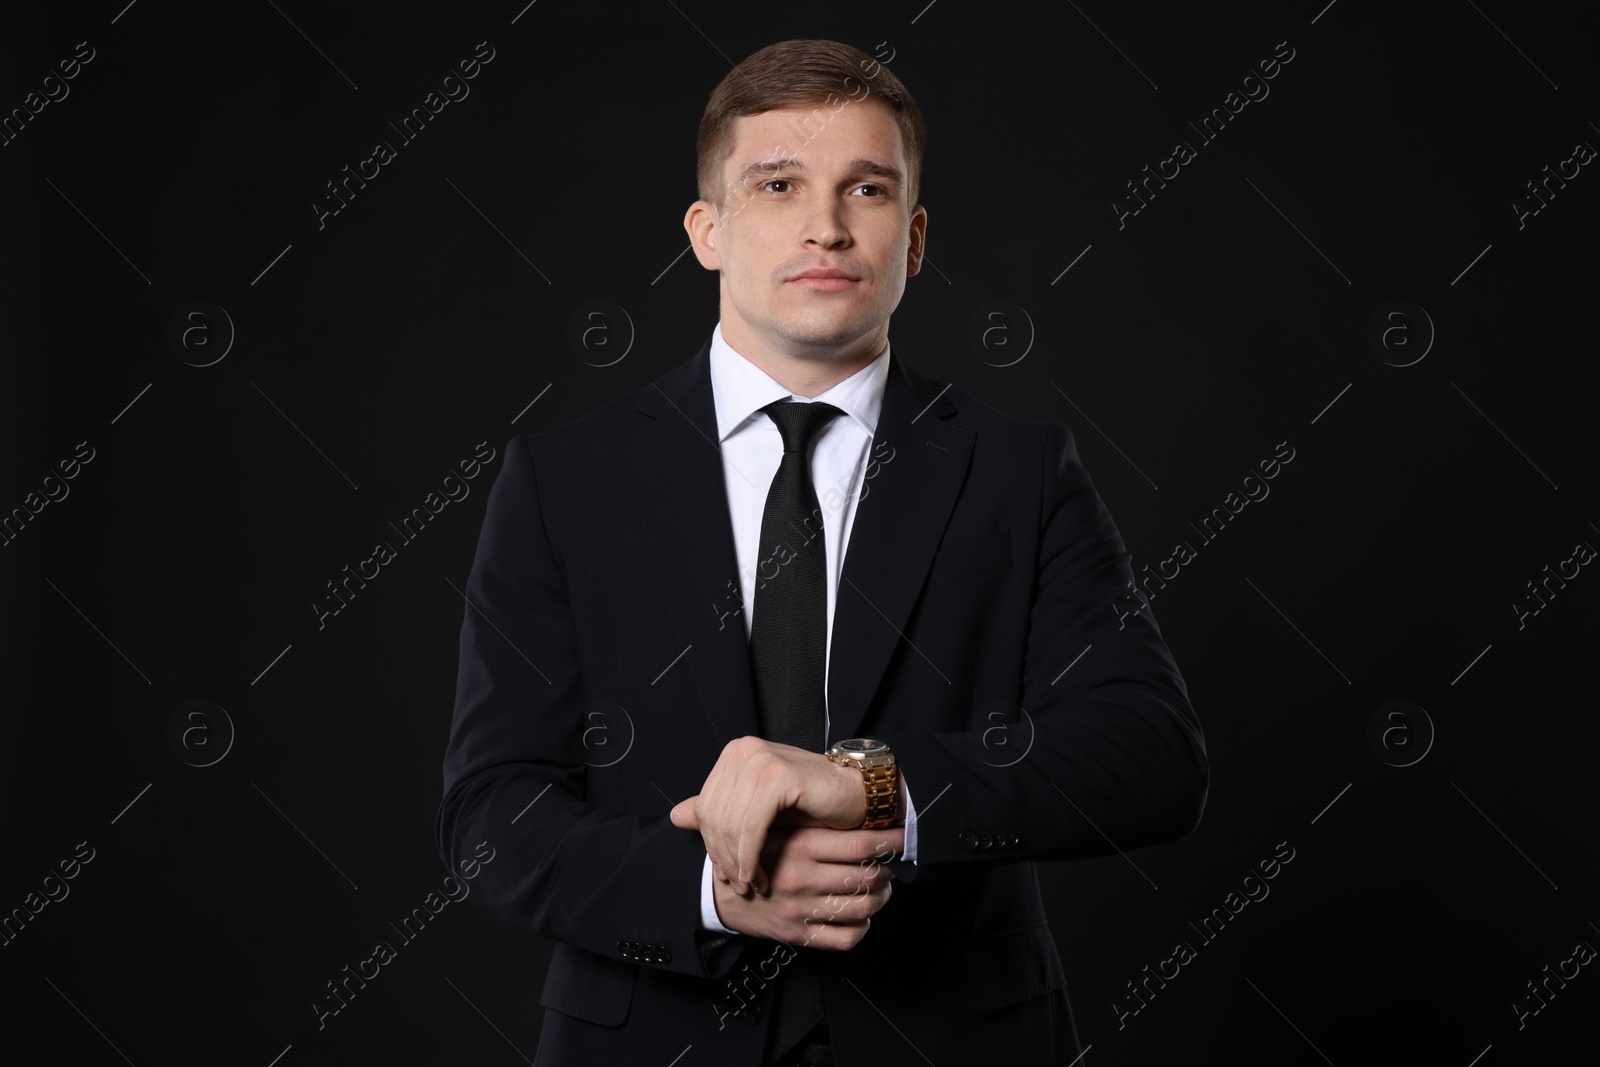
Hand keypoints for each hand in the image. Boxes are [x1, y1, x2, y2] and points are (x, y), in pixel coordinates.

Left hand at [670, 736, 867, 893]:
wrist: (856, 794)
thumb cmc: (810, 803)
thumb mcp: (759, 808)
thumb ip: (720, 810)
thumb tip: (675, 816)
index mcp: (735, 753)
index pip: (705, 806)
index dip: (710, 845)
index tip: (724, 873)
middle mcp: (744, 750)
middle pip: (713, 816)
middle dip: (722, 856)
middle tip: (736, 885)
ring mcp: (761, 759)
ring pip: (730, 824)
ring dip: (737, 862)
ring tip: (749, 884)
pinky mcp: (779, 776)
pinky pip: (752, 826)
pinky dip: (750, 856)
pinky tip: (757, 875)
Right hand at [711, 824, 901, 949]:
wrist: (718, 892)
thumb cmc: (754, 853)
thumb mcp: (777, 825)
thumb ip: (811, 816)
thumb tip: (859, 804)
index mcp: (799, 846)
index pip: (861, 845)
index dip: (890, 841)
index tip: (903, 835)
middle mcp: (802, 879)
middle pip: (868, 876)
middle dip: (888, 869)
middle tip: (891, 861)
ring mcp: (801, 909)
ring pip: (863, 908)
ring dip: (881, 897)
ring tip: (881, 886)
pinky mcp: (798, 935)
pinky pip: (846, 938)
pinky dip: (863, 927)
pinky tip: (861, 915)